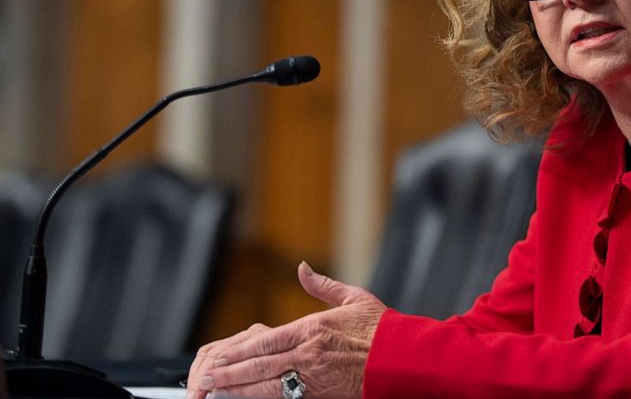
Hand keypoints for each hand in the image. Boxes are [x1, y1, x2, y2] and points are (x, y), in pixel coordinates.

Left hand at [186, 261, 385, 398]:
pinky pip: (285, 398)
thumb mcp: (354, 297)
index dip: (236, 351)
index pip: (264, 341)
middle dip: (227, 372)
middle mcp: (309, 353)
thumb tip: (302, 268)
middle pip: (258, 365)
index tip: (216, 355)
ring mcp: (314, 377)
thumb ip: (323, 286)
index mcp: (313, 328)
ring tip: (215, 391)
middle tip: (202, 378)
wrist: (404, 357)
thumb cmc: (381, 328)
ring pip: (266, 386)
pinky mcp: (322, 395)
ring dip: (238, 388)